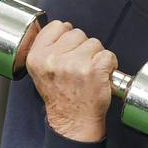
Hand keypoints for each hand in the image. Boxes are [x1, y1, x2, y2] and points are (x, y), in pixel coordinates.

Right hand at [24, 20, 117, 141]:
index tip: (69, 50)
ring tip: (89, 73)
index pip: (57, 26)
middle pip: (77, 33)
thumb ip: (48, 48)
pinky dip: (110, 65)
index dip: (67, 36)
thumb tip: (64, 27)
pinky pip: (108, 55)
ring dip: (96, 56)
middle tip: (79, 67)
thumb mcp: (41, 71)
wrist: (74, 121)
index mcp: (37, 57)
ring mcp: (74, 64)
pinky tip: (101, 76)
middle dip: (82, 48)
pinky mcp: (94, 70)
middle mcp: (53, 59)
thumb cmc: (61, 97)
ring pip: (94, 43)